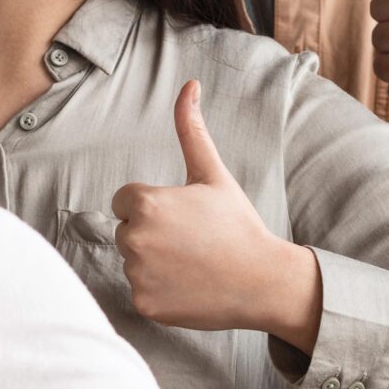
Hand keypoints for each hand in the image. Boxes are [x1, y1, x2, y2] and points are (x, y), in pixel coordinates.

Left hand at [111, 81, 322, 350]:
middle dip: (152, 233)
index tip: (184, 216)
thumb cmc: (238, 224)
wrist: (263, 281)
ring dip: (154, 262)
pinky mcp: (143, 304)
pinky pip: (140, 291)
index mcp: (145, 204)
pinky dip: (159, 291)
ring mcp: (137, 275)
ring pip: (133, 261)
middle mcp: (133, 239)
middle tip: (192, 241)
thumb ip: (191, 130)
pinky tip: (189, 285)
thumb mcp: (213, 174)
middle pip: (126, 231)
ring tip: (193, 263)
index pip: (125, 200)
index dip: (155, 206)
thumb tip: (189, 85)